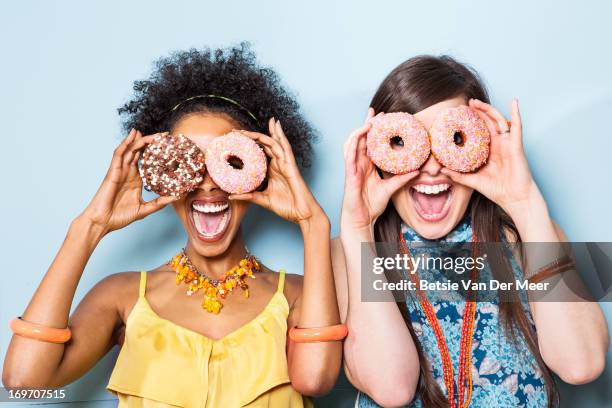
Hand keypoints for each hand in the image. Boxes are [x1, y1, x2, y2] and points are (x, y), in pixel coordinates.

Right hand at [79, 129, 178, 235]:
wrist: (102, 222)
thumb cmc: (119, 216)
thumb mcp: (144, 209)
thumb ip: (159, 203)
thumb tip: (176, 197)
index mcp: (136, 179)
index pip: (147, 160)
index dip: (156, 152)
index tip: (169, 146)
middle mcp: (128, 172)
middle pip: (139, 151)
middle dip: (151, 142)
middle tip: (164, 135)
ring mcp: (120, 170)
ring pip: (130, 149)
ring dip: (140, 139)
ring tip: (151, 131)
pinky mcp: (112, 171)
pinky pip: (119, 154)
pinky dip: (125, 143)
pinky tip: (132, 135)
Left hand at [230, 119, 325, 227]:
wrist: (302, 214)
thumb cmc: (287, 207)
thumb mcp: (263, 200)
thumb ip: (249, 196)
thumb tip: (231, 195)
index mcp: (272, 171)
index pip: (259, 154)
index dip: (248, 146)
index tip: (234, 141)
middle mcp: (278, 165)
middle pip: (266, 145)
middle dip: (253, 136)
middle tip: (237, 131)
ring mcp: (285, 164)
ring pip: (275, 143)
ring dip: (269, 131)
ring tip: (266, 119)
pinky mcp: (291, 166)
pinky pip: (285, 148)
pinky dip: (281, 136)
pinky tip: (277, 125)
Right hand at [341, 108, 418, 233]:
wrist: (362, 219)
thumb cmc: (371, 205)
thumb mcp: (391, 188)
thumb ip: (402, 179)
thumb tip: (418, 171)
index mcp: (367, 165)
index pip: (370, 142)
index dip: (374, 129)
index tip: (383, 117)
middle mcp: (358, 163)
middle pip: (361, 138)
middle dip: (367, 123)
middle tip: (378, 113)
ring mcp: (353, 167)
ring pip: (352, 142)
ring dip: (360, 129)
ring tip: (370, 120)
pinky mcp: (350, 173)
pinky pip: (350, 154)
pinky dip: (354, 142)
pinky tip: (361, 133)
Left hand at [440, 99, 542, 216]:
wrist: (514, 199)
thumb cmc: (497, 190)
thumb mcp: (472, 181)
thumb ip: (458, 175)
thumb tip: (441, 170)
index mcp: (489, 150)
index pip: (478, 132)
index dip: (470, 122)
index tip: (457, 116)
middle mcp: (499, 144)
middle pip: (487, 122)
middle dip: (476, 112)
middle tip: (463, 105)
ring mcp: (508, 143)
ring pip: (498, 120)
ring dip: (487, 109)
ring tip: (475, 102)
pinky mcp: (516, 145)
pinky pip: (517, 126)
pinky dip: (516, 113)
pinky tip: (514, 102)